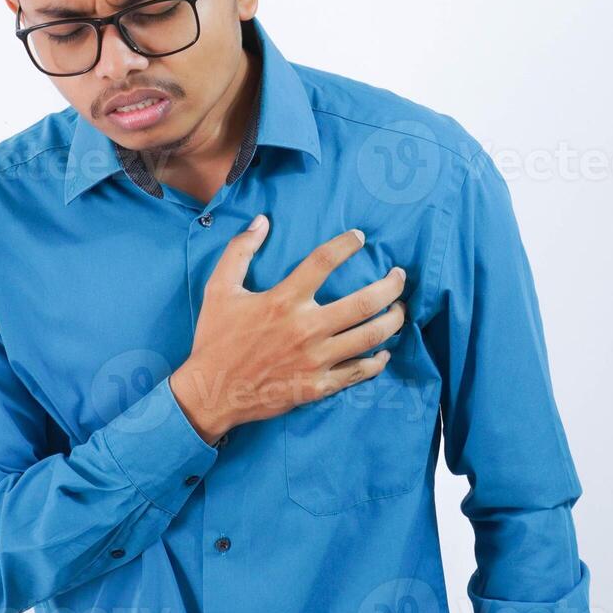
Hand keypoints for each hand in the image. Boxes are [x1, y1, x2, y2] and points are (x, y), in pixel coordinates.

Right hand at [170, 215, 407, 443]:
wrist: (212, 392)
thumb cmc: (215, 338)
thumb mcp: (219, 289)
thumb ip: (240, 251)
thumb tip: (262, 220)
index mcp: (283, 300)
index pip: (324, 261)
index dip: (347, 244)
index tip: (360, 238)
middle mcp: (306, 328)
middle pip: (365, 302)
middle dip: (391, 285)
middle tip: (400, 276)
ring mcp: (316, 360)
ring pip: (370, 337)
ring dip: (394, 320)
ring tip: (400, 309)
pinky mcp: (318, 386)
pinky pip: (359, 372)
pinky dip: (377, 360)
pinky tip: (384, 350)